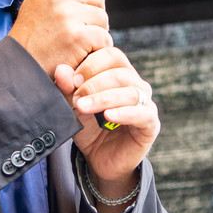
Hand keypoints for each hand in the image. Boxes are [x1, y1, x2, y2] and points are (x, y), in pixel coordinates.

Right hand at [8, 0, 113, 76]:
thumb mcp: (36, 3)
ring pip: (103, 18)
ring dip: (96, 33)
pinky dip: (97, 48)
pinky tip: (81, 53)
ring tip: (76, 43)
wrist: (20, 65)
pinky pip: (103, 38)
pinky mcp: (78, 35)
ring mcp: (68, 14)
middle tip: (78, 30)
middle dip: (93, 15)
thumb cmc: (29, 39)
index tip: (81, 5)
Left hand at [54, 46, 160, 206]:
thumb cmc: (88, 125)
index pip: (110, 53)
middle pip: (119, 70)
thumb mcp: (73, 105)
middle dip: (93, 81)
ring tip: (83, 106)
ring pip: (129, 91)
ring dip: (103, 97)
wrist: (98, 158)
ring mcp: (145, 102)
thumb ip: (67, 87)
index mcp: (118, 72)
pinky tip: (108, 116)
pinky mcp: (150, 123)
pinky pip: (142, 113)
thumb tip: (61, 69)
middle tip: (75, 96)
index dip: (90, 63)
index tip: (71, 78)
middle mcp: (135, 83)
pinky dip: (123, 113)